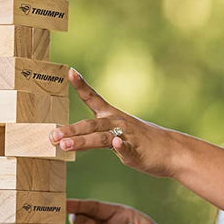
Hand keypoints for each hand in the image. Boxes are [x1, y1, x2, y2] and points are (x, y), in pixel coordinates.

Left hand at [50, 68, 182, 177]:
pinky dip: (122, 147)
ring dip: (83, 140)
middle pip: (91, 125)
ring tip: (65, 145)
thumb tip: (69, 137)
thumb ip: (96, 135)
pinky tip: (117, 144)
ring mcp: (128, 137)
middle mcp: (118, 123)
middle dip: (70, 130)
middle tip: (52, 136)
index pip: (94, 98)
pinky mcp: (137, 152)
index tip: (70, 71)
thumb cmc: (141, 141)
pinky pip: (127, 149)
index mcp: (112, 116)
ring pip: (102, 138)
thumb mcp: (118, 133)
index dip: (82, 85)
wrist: (172, 151)